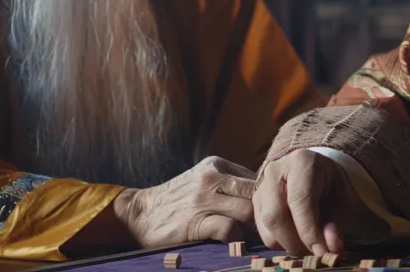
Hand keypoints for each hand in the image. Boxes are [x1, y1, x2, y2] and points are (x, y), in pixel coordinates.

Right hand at [115, 156, 256, 246]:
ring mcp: (203, 199)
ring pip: (248, 210)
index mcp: (217, 165)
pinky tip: (235, 244)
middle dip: (266, 213)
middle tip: (269, 230)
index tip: (271, 213)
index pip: (258, 178)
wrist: (139, 214)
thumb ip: (232, 184)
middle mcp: (212, 177)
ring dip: (255, 228)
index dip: (269, 198)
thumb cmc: (178, 201)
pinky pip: (230, 229)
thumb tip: (268, 197)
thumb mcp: (204, 181)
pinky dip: (238, 239)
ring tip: (254, 238)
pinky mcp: (195, 222)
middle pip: (257, 193)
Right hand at [253, 149, 387, 256]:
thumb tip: (330, 248)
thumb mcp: (342, 200)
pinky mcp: (255, 199)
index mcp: (302, 162)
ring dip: (286, 244)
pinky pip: (261, 229)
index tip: (321, 252)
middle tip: (313, 253)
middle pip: (276, 215)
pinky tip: (295, 238)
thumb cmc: (330, 185)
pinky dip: (279, 241)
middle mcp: (276, 170)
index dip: (309, 231)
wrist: (314, 170)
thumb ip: (336, 224)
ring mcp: (261, 185)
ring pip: (266, 225)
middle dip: (294, 242)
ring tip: (306, 245)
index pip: (300, 201)